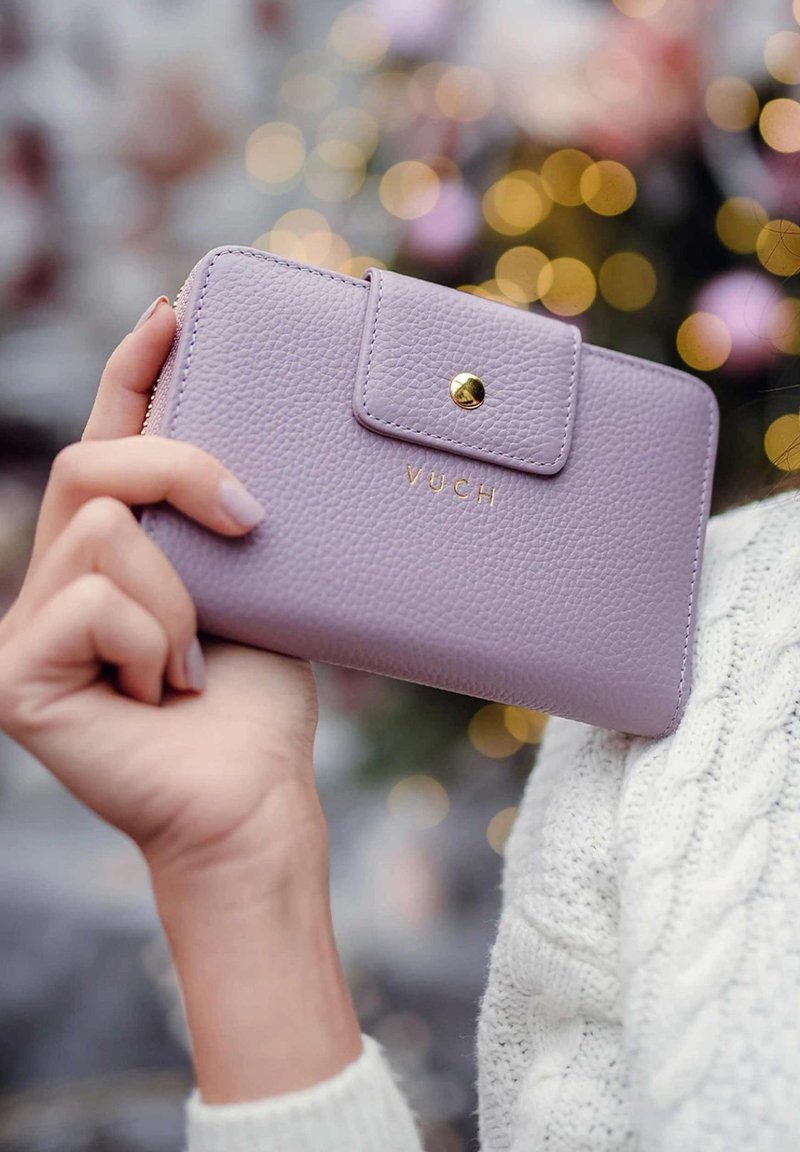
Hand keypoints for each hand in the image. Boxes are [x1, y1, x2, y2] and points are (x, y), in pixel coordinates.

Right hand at [0, 295, 362, 1102]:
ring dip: (180, 598)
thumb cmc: (257, 698)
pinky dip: (156, 643)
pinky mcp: (13, 674)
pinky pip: (95, 601)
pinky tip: (162, 694)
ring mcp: (24, 626)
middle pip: (93, 463)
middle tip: (254, 524)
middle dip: (182, 469)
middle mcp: (53, 580)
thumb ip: (220, 521)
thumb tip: (245, 452)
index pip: (110, 440)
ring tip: (193, 664)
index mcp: (111, 555)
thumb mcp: (254, 586)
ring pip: (103, 531)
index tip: (176, 308)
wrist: (252, 798)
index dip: (135, 368)